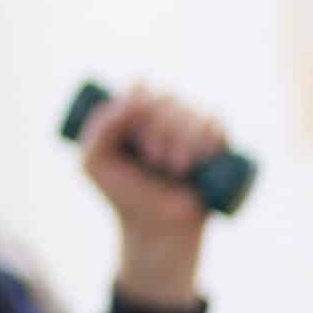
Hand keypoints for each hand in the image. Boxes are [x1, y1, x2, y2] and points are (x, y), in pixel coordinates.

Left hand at [80, 83, 223, 308]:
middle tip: (155, 161)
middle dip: (163, 129)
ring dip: (186, 138)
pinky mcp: (217, 143)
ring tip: (177, 169)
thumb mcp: (95, 163)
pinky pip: (218, 124)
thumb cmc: (122, 193)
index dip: (140, 107)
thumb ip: (99, 128)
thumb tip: (130, 99)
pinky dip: (209, 139)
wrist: (157, 225)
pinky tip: (201, 160)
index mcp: (134, 111)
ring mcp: (192, 126)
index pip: (140, 88)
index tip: (136, 140)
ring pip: (195, 111)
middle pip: (168, 99)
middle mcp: (164, 112)